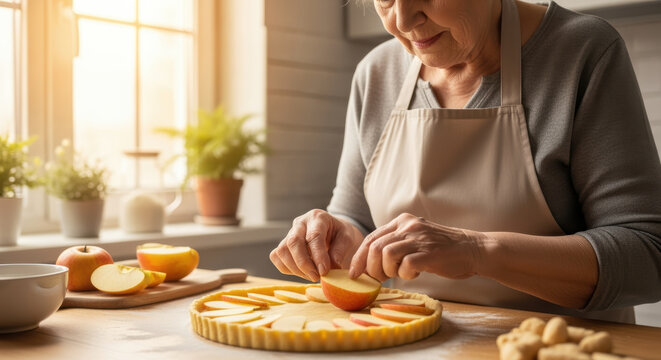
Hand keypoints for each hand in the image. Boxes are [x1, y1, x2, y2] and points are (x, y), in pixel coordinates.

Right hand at [269, 209, 363, 281]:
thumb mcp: (347, 239)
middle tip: (316, 277)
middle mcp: (300, 223)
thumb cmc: (340, 235)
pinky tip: (302, 272)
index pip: (314, 236)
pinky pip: (276, 257)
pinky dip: (287, 269)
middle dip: (303, 263)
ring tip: (311, 276)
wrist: (333, 232)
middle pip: (293, 242)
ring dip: (295, 268)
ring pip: (282, 251)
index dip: (318, 256)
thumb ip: (339, 251)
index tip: (324, 272)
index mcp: (318, 217)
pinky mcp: (283, 244)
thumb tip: (331, 268)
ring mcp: (289, 233)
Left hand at [349, 213, 483, 281]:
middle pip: (374, 247)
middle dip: (371, 268)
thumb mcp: (415, 238)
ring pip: (386, 254)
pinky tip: (414, 274)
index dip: (359, 258)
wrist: (473, 249)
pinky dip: (405, 275)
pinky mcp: (429, 253)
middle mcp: (408, 226)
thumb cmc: (441, 250)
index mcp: (402, 221)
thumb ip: (395, 245)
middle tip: (378, 279)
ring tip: (399, 275)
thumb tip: (369, 264)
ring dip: (387, 271)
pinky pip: (406, 266)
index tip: (354, 274)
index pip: (371, 238)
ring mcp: (419, 238)